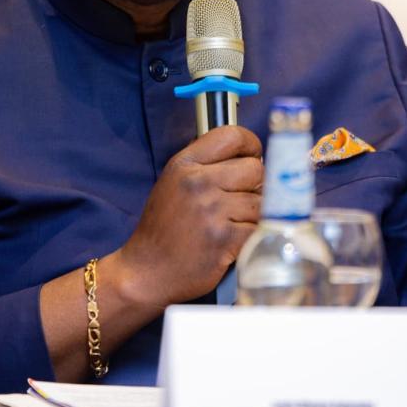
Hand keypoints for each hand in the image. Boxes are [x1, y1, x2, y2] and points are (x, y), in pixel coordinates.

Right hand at [110, 125, 263, 310]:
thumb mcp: (174, 183)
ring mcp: (211, 211)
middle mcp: (197, 183)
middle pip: (255, 169)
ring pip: (261, 201)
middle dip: (255, 185)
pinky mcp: (224, 239)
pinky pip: (258, 227)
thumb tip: (252, 157)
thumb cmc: (163, 228)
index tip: (253, 156)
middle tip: (241, 199)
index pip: (231, 136)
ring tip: (233, 224)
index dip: (250, 144)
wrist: (146, 271)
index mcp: (184, 165)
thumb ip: (207, 165)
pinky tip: (234, 241)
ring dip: (253, 214)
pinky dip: (251, 235)